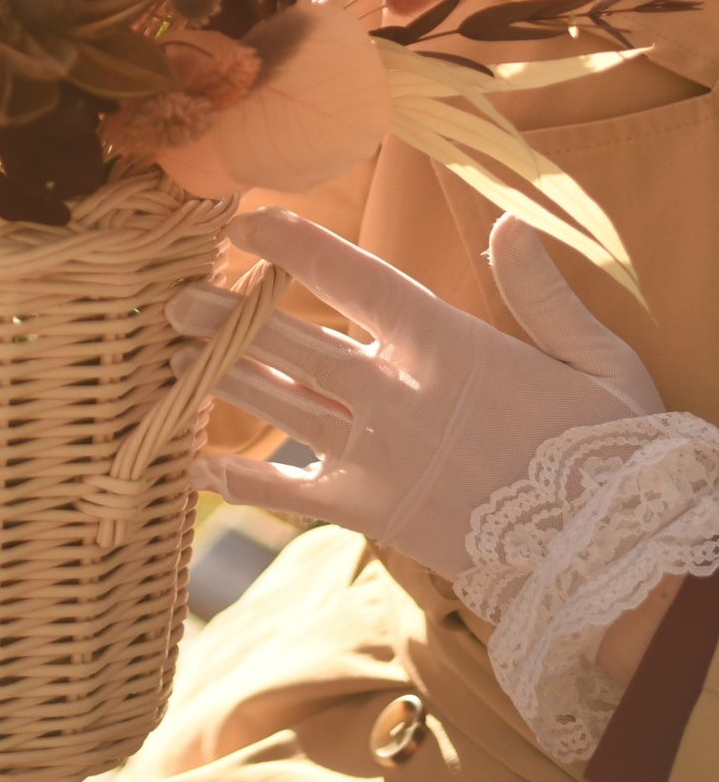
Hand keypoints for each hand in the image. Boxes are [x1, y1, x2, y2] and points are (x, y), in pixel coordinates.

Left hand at [170, 207, 659, 580]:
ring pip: (281, 405)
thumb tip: (508, 222)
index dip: (295, 245)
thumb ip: (541, 290)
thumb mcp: (593, 359)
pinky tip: (191, 464)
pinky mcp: (372, 514)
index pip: (355, 279)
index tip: (246, 220)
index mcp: (448, 348)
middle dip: (231, 315)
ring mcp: (378, 460)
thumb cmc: (608, 450)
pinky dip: (238, 482)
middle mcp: (398, 400)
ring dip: (221, 374)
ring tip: (168, 349)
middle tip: (174, 294)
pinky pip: (290, 494)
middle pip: (294, 343)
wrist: (614, 562)